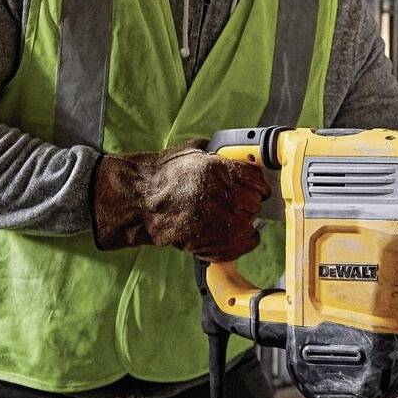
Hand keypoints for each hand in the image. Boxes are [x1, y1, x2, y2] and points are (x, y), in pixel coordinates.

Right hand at [92, 140, 272, 259]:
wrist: (140, 202)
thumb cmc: (162, 176)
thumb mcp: (190, 153)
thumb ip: (216, 153)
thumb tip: (235, 152)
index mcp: (218, 170)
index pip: (256, 179)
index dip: (256, 183)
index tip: (254, 186)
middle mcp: (222, 196)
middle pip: (255, 202)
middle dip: (249, 201)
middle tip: (239, 202)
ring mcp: (219, 222)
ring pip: (251, 223)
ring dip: (245, 220)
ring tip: (232, 217)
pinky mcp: (214, 243)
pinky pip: (245, 244)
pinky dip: (244, 240)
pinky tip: (234, 233)